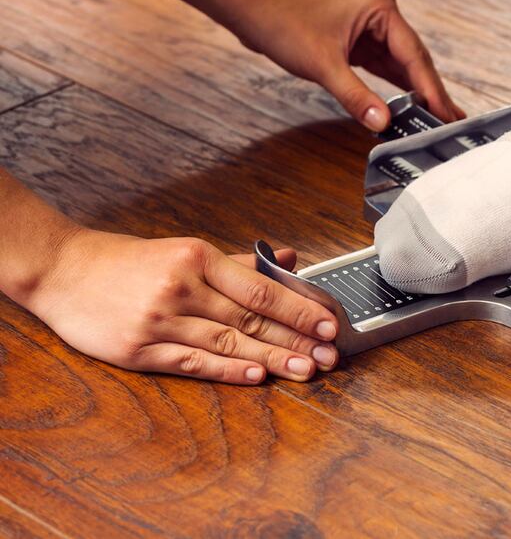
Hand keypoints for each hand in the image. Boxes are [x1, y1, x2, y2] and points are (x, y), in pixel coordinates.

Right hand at [23, 228, 339, 384]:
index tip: (328, 323)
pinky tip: (256, 377)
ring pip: (228, 343)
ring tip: (305, 369)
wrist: (63, 270)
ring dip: (272, 359)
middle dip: (296, 339)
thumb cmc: (129, 261)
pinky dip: (227, 371)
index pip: (261, 290)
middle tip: (330, 354)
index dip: (299, 309)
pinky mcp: (139, 349)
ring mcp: (160, 320)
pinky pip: (192, 362)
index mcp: (197, 258)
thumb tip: (286, 259)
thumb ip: (239, 261)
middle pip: (251, 320)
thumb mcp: (185, 250)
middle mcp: (182, 287)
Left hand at [235, 0, 464, 130]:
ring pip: (401, 66)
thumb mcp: (324, 66)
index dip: (431, 89)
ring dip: (417, 92)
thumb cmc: (285, 24)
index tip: (445, 115)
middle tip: (454, 121)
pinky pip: (384, 67)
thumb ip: (356, 96)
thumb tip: (383, 123)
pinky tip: (412, 106)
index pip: (414, 56)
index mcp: (382, 9)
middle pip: (414, 61)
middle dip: (431, 93)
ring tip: (440, 117)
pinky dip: (396, 87)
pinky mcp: (359, 40)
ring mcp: (372, 27)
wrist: (253, 11)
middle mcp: (382, 14)